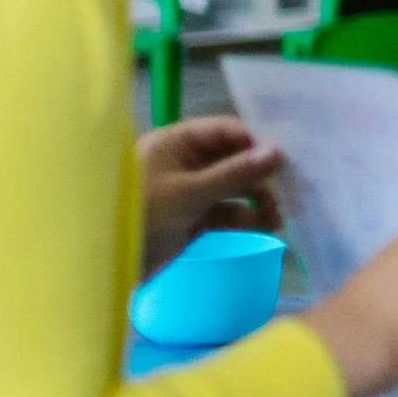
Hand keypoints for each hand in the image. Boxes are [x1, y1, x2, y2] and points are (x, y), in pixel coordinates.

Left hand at [138, 116, 283, 276]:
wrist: (107, 265)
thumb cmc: (141, 215)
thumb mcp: (189, 193)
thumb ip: (234, 174)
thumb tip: (278, 153)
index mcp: (176, 142)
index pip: (225, 131)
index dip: (256, 141)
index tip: (287, 158)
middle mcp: (185, 162)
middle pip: (233, 159)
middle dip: (260, 175)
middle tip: (290, 192)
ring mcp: (190, 191)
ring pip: (234, 188)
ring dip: (257, 200)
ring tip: (277, 218)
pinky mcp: (194, 219)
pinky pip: (227, 212)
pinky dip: (246, 218)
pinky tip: (266, 226)